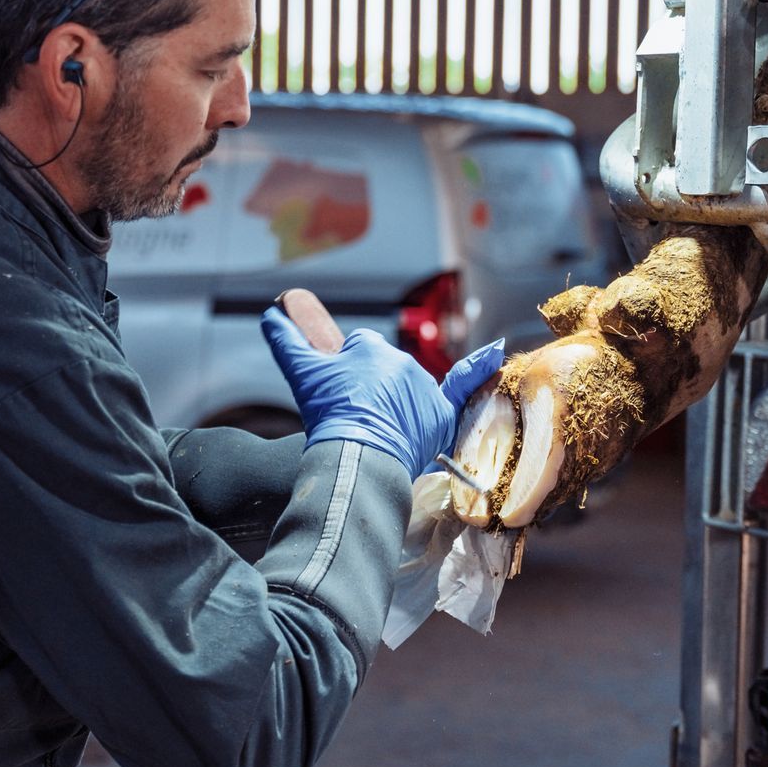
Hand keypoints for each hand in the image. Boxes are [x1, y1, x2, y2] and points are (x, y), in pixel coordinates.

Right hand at [262, 309, 499, 475]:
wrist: (359, 455)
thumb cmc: (328, 414)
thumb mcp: (301, 373)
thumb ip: (286, 340)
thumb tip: (272, 311)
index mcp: (371, 348)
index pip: (359, 349)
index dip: (346, 370)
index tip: (340, 393)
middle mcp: (403, 363)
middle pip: (384, 371)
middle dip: (370, 388)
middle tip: (355, 416)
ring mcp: (425, 389)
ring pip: (408, 389)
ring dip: (394, 403)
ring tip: (376, 430)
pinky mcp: (441, 414)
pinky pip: (463, 386)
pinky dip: (480, 368)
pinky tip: (495, 353)